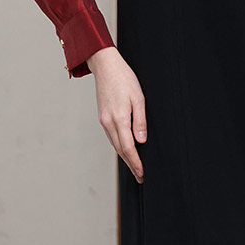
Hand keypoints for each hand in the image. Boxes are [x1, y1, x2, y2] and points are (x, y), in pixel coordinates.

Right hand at [89, 46, 145, 181]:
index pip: (129, 148)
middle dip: (131, 165)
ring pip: (115, 145)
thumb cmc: (124, 79)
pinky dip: (120, 147)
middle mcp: (109, 123)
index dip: (136, 163)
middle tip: (140, 177)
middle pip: (121, 150)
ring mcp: (104, 120)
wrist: (105, 67)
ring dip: (125, 158)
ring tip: (135, 167)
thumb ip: (140, 121)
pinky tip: (126, 150)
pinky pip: (112, 137)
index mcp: (119, 119)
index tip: (142, 173)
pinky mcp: (103, 117)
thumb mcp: (138, 98)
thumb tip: (141, 141)